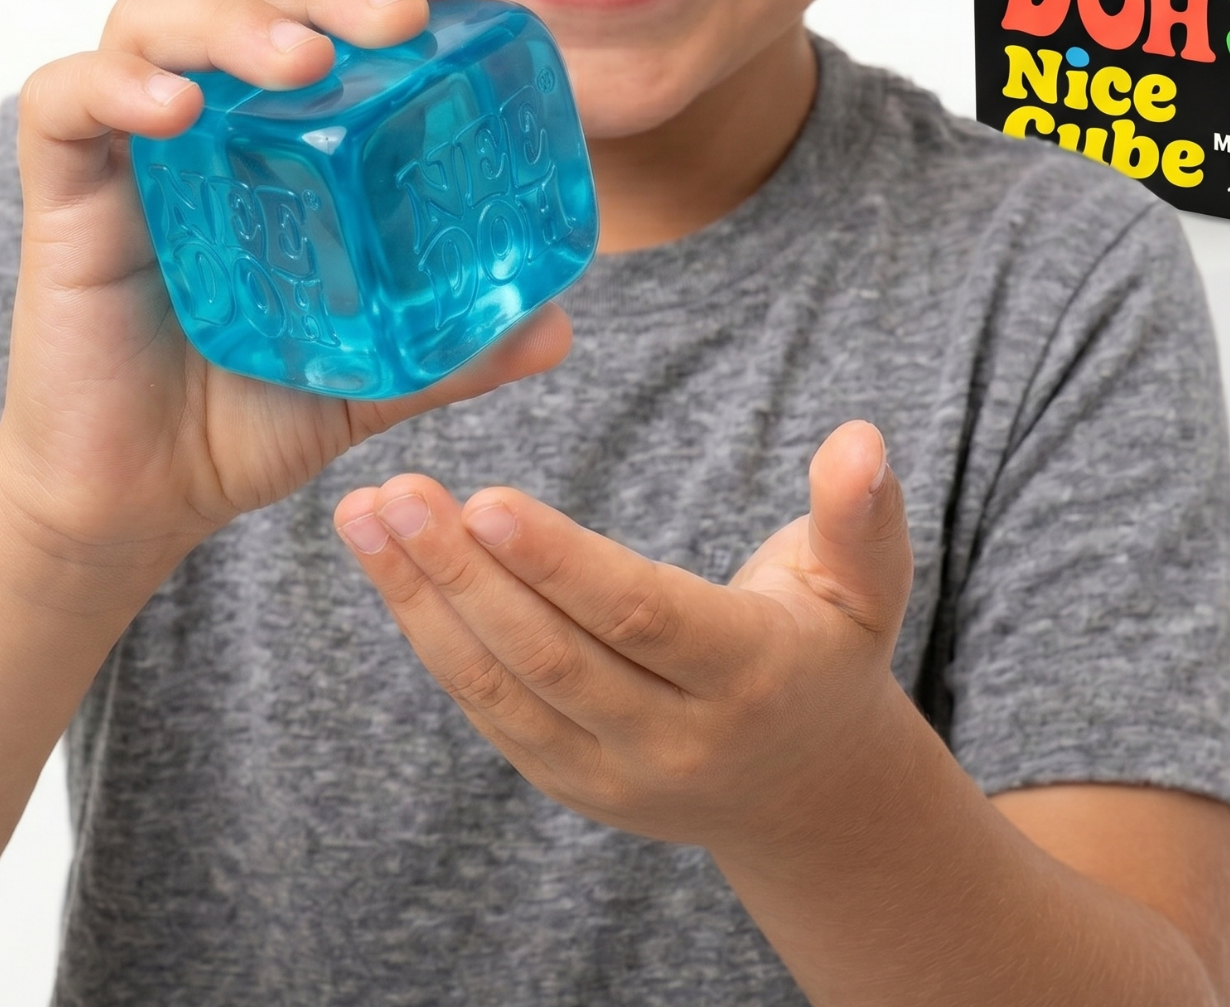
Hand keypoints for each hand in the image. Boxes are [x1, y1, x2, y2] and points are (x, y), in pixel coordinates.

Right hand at [0, 0, 570, 576]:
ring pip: (155, 16)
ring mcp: (129, 147)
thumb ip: (457, 347)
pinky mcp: (61, 193)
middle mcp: (206, 115)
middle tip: (401, 17)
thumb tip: (558, 327)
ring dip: (235, 18)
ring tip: (305, 61)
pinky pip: (63, 102)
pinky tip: (179, 108)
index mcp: (280, 130)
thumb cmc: (247, 414)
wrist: (142, 499)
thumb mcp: (373, 374)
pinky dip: (116, 84)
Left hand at [332, 421, 912, 857]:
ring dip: (422, 601)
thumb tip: (860, 438)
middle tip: (393, 494)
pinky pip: (486, 711)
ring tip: (365, 520)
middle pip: (550, 655)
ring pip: (501, 687)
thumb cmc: (823, 654)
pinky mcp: (565, 781)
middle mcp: (674, 740)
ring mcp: (611, 773)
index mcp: (747, 676)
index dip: (559, 563)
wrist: (804, 791)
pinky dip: (432, 639)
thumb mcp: (864, 587)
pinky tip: (390, 572)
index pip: (638, 616)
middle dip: (461, 573)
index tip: (485, 497)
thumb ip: (859, 516)